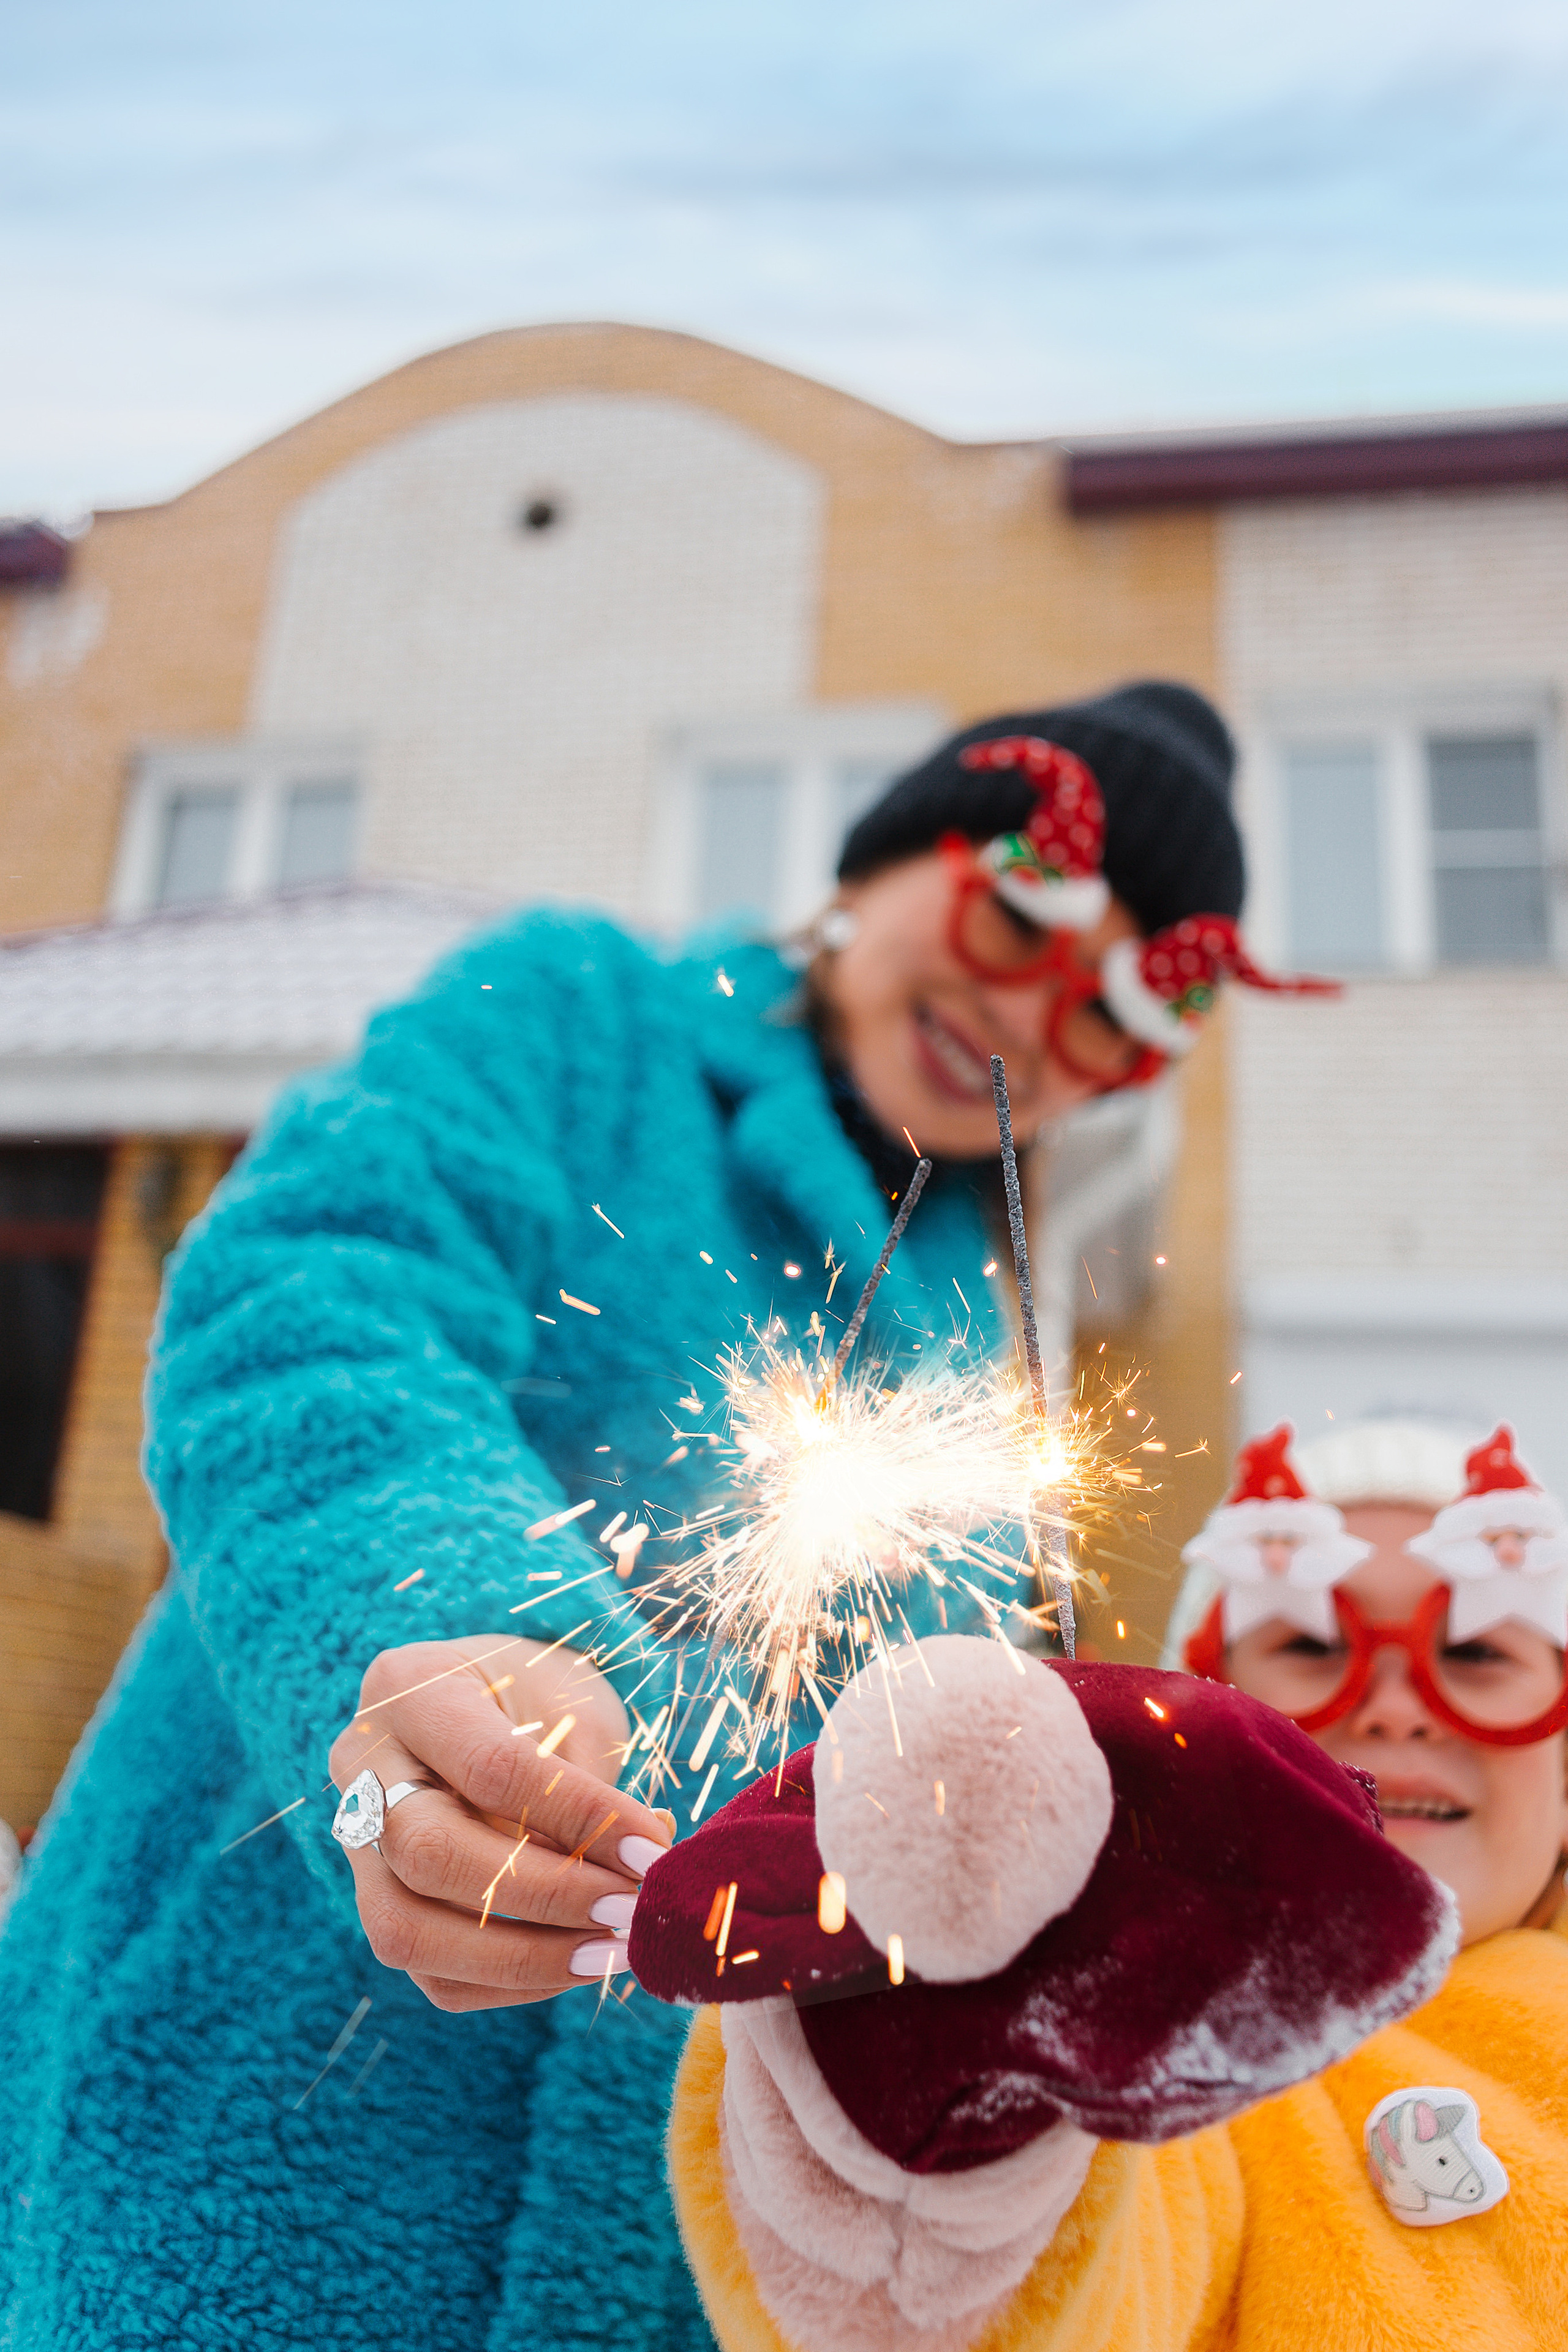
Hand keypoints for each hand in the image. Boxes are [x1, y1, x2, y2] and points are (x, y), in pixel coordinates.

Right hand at [327, 1632, 671, 2011]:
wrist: (487, 1704)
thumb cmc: (539, 1700)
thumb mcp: (572, 1707)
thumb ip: (591, 1786)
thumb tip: (638, 1869)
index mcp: (412, 1687)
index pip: (490, 1768)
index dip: (578, 1818)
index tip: (651, 1852)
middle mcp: (362, 1764)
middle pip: (429, 1854)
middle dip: (545, 1895)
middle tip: (628, 1910)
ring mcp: (353, 1841)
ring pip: (407, 1930)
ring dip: (523, 1958)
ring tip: (610, 1952)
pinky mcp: (376, 1903)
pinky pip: (428, 1972)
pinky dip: (508, 1982)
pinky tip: (575, 1964)